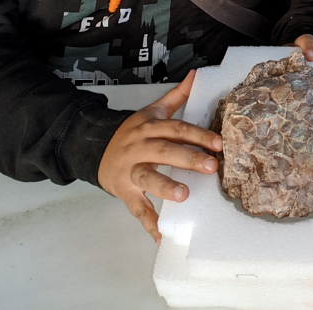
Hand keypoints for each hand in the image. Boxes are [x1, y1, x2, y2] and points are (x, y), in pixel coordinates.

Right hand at [97, 70, 222, 243]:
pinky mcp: (123, 191)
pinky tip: (163, 236)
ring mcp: (130, 170)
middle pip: (165, 151)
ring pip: (147, 177)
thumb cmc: (132, 132)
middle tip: (211, 166)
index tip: (218, 143)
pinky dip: (150, 224)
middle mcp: (139, 146)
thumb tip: (196, 75)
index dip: (198, 135)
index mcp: (149, 127)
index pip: (176, 129)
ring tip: (184, 195)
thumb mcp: (152, 111)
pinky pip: (136, 208)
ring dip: (165, 187)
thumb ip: (176, 96)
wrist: (94, 147)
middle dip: (188, 158)